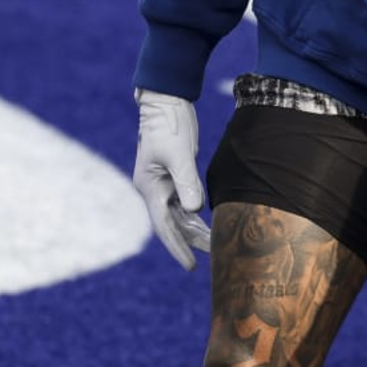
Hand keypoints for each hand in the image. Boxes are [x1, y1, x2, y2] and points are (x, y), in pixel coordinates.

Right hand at [133, 90, 210, 270]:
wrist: (166, 101)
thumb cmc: (170, 124)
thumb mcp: (179, 154)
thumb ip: (186, 182)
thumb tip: (194, 211)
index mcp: (150, 187)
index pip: (164, 226)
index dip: (177, 247)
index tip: (190, 266)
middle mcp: (154, 190)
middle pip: (173, 224)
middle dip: (190, 242)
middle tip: (214, 258)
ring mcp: (163, 184)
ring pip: (180, 215)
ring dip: (196, 230)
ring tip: (217, 245)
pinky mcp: (174, 176)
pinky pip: (185, 202)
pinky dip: (196, 215)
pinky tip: (210, 224)